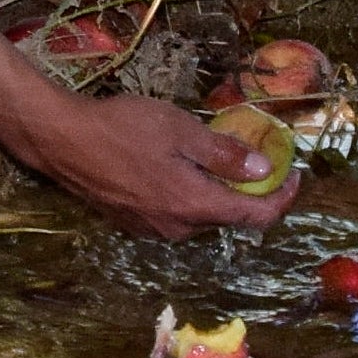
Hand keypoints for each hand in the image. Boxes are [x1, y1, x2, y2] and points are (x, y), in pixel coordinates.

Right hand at [11, 92, 295, 238]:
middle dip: (248, 192)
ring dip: (215, 192)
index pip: (255, 216)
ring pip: (200, 215)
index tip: (295, 174)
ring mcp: (152, 229)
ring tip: (215, 158)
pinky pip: (174, 213)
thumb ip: (224, 155)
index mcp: (195, 205)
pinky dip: (188, 195)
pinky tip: (178, 167)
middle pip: (228, 217)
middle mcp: (177, 228)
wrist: (62, 141)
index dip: (283, 198)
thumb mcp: (180, 130)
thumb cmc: (122, 128)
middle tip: (256, 157)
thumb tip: (263, 171)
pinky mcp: (132, 223)